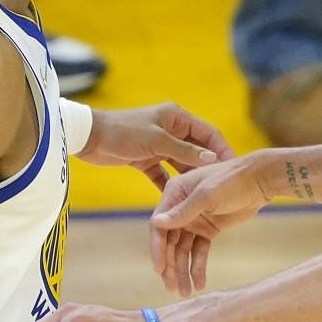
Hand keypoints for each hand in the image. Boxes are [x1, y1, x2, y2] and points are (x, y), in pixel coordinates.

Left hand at [81, 102, 234, 191]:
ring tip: (204, 197)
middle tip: (222, 187)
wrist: (89, 137)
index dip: (222, 150)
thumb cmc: (124, 132)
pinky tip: (179, 203)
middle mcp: (171, 130)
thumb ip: (184, 151)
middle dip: (209, 167)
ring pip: (181, 164)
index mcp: (177, 118)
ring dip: (190, 178)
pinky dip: (170, 185)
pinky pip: (164, 174)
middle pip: (197, 149)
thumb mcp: (157, 141)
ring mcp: (158, 145)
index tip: (233, 169)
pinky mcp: (146, 159)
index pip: (208, 133)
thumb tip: (212, 159)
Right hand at [147, 153, 270, 296]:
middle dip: (170, 266)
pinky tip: (199, 283)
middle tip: (172, 288)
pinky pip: (199, 252)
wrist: (258, 181)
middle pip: (169, 242)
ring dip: (183, 271)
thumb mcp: (207, 195)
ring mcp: (193, 220)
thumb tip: (156, 223)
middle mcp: (179, 208)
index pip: (158, 226)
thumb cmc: (231, 180)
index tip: (159, 269)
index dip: (157, 249)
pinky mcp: (207, 230)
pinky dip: (198, 267)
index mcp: (174, 195)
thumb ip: (183, 212)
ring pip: (183, 250)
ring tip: (185, 292)